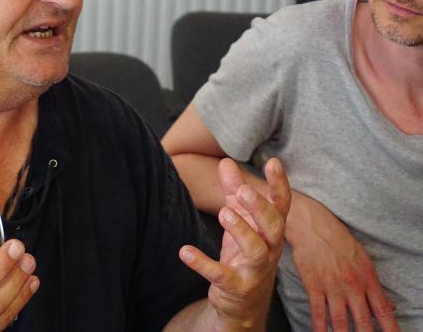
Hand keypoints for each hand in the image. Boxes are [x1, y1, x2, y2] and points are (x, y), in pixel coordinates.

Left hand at [179, 158, 290, 329]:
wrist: (243, 304)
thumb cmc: (244, 255)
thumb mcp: (240, 222)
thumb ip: (233, 192)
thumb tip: (226, 162)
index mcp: (270, 231)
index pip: (281, 206)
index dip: (280, 185)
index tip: (274, 162)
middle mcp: (269, 250)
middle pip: (274, 227)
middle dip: (260, 208)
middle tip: (243, 191)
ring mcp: (254, 271)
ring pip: (256, 251)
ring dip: (241, 231)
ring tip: (224, 213)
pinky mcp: (236, 287)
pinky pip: (221, 276)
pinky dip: (203, 263)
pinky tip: (185, 251)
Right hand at [286, 193, 397, 331]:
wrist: (312, 225)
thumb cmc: (337, 239)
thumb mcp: (363, 258)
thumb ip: (373, 283)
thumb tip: (387, 305)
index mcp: (367, 278)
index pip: (383, 310)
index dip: (391, 328)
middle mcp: (352, 285)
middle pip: (363, 321)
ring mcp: (332, 287)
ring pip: (340, 321)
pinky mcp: (313, 285)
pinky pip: (318, 312)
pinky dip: (320, 327)